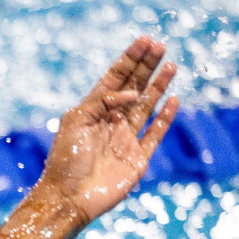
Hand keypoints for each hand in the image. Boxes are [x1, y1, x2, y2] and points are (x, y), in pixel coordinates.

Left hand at [37, 36, 178, 229]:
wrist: (69, 198)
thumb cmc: (66, 160)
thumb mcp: (76, 121)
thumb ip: (102, 101)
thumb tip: (133, 94)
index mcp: (92, 112)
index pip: (114, 79)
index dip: (130, 59)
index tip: (145, 40)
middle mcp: (110, 122)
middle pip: (133, 88)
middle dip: (146, 66)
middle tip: (161, 46)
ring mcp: (125, 140)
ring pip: (146, 106)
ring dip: (158, 86)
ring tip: (170, 65)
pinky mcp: (137, 158)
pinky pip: (155, 133)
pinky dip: (165, 117)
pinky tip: (173, 100)